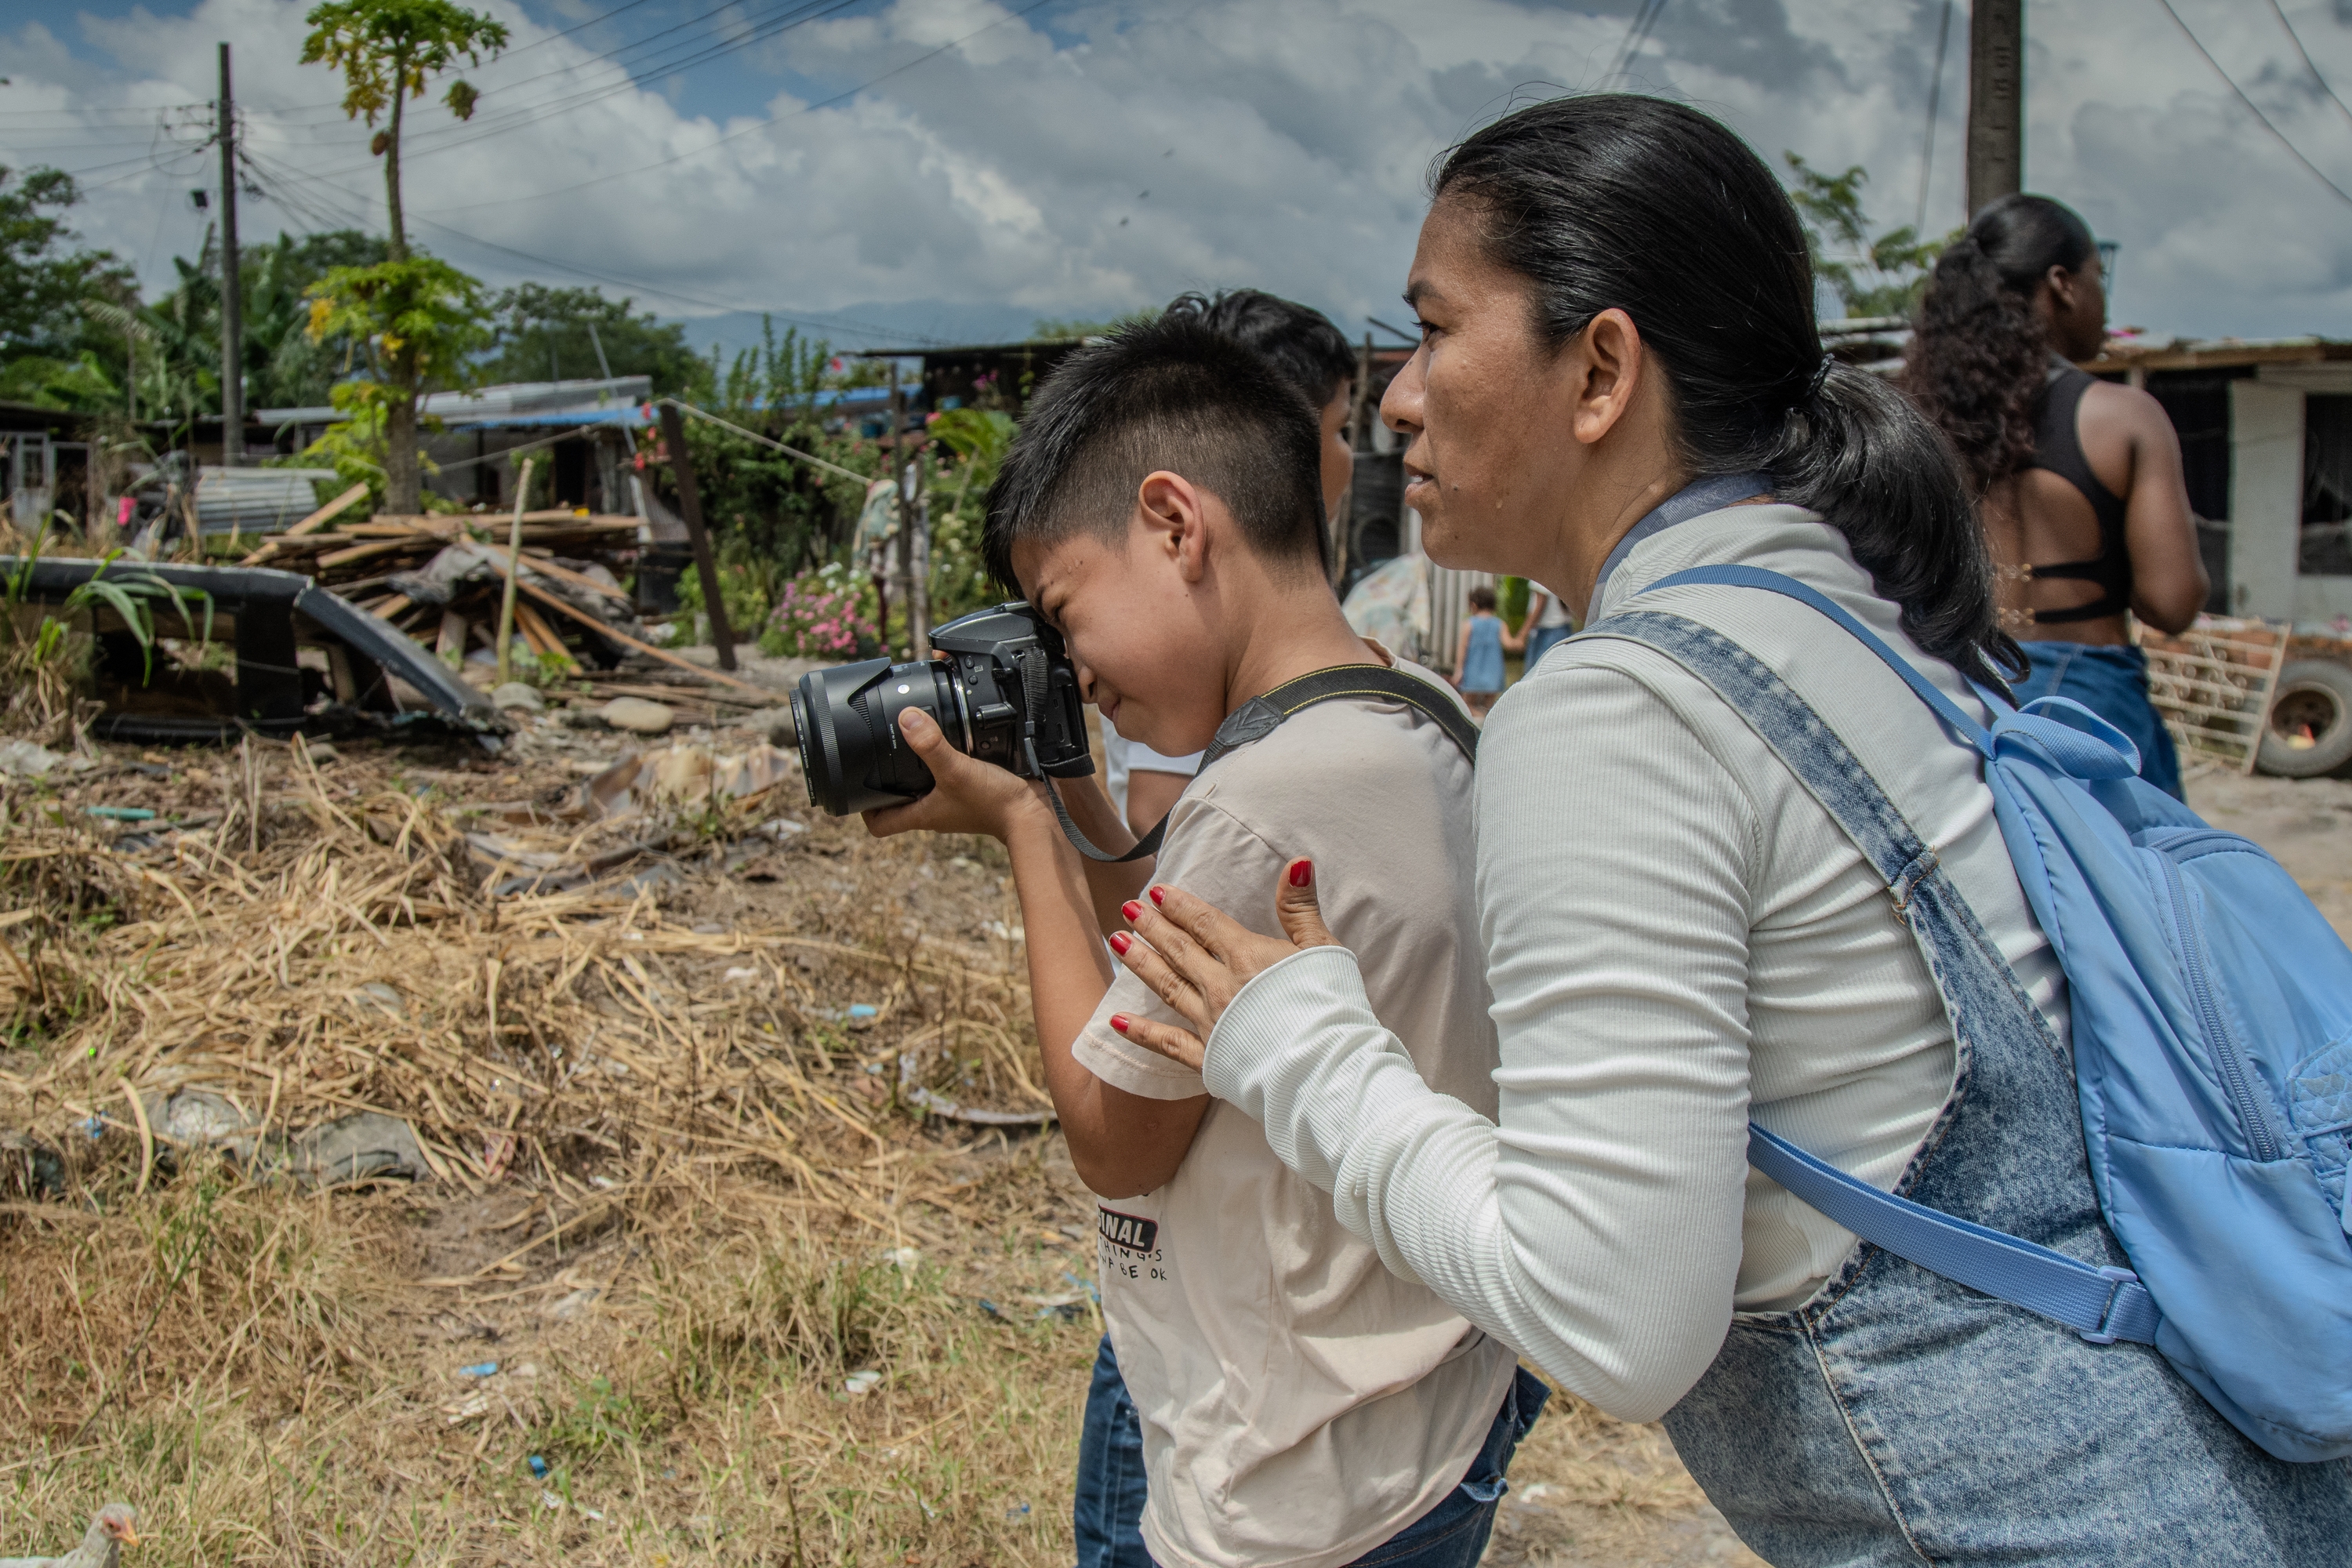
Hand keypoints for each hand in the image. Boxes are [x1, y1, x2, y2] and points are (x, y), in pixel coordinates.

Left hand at [862, 707, 1050, 841]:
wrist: (1033, 813)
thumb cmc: (994, 804)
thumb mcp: (956, 770)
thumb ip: (930, 746)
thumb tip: (905, 719)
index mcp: (921, 814)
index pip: (879, 825)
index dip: (864, 808)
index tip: (860, 784)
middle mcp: (934, 809)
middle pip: (898, 800)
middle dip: (888, 778)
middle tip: (882, 750)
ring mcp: (952, 801)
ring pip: (923, 785)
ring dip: (916, 765)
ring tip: (911, 738)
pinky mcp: (971, 790)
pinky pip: (948, 775)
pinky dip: (944, 759)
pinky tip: (949, 739)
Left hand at [1108, 858, 1340, 1070]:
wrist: (1325, 1067)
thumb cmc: (1332, 1007)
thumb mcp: (1322, 949)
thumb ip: (1301, 908)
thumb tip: (1296, 862)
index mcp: (1247, 958)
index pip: (1205, 924)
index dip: (1180, 905)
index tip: (1156, 891)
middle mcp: (1220, 987)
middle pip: (1180, 950)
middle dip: (1152, 926)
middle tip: (1127, 908)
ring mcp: (1210, 1023)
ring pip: (1167, 986)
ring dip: (1141, 963)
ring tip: (1116, 942)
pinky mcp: (1208, 1059)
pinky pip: (1167, 1043)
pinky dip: (1141, 1032)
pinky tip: (1116, 1021)